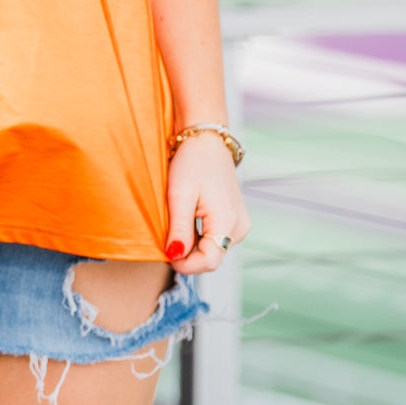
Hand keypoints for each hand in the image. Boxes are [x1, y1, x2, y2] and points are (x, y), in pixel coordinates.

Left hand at [164, 132, 250, 273]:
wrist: (207, 140)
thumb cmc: (192, 162)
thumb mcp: (179, 195)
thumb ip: (179, 229)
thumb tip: (175, 257)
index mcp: (228, 221)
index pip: (209, 262)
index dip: (185, 264)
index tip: (166, 254)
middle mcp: (239, 227)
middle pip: (211, 257)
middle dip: (187, 253)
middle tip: (167, 234)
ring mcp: (239, 224)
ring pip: (213, 249)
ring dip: (193, 244)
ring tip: (178, 221)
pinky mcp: (235, 220)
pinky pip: (216, 238)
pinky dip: (200, 236)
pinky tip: (189, 219)